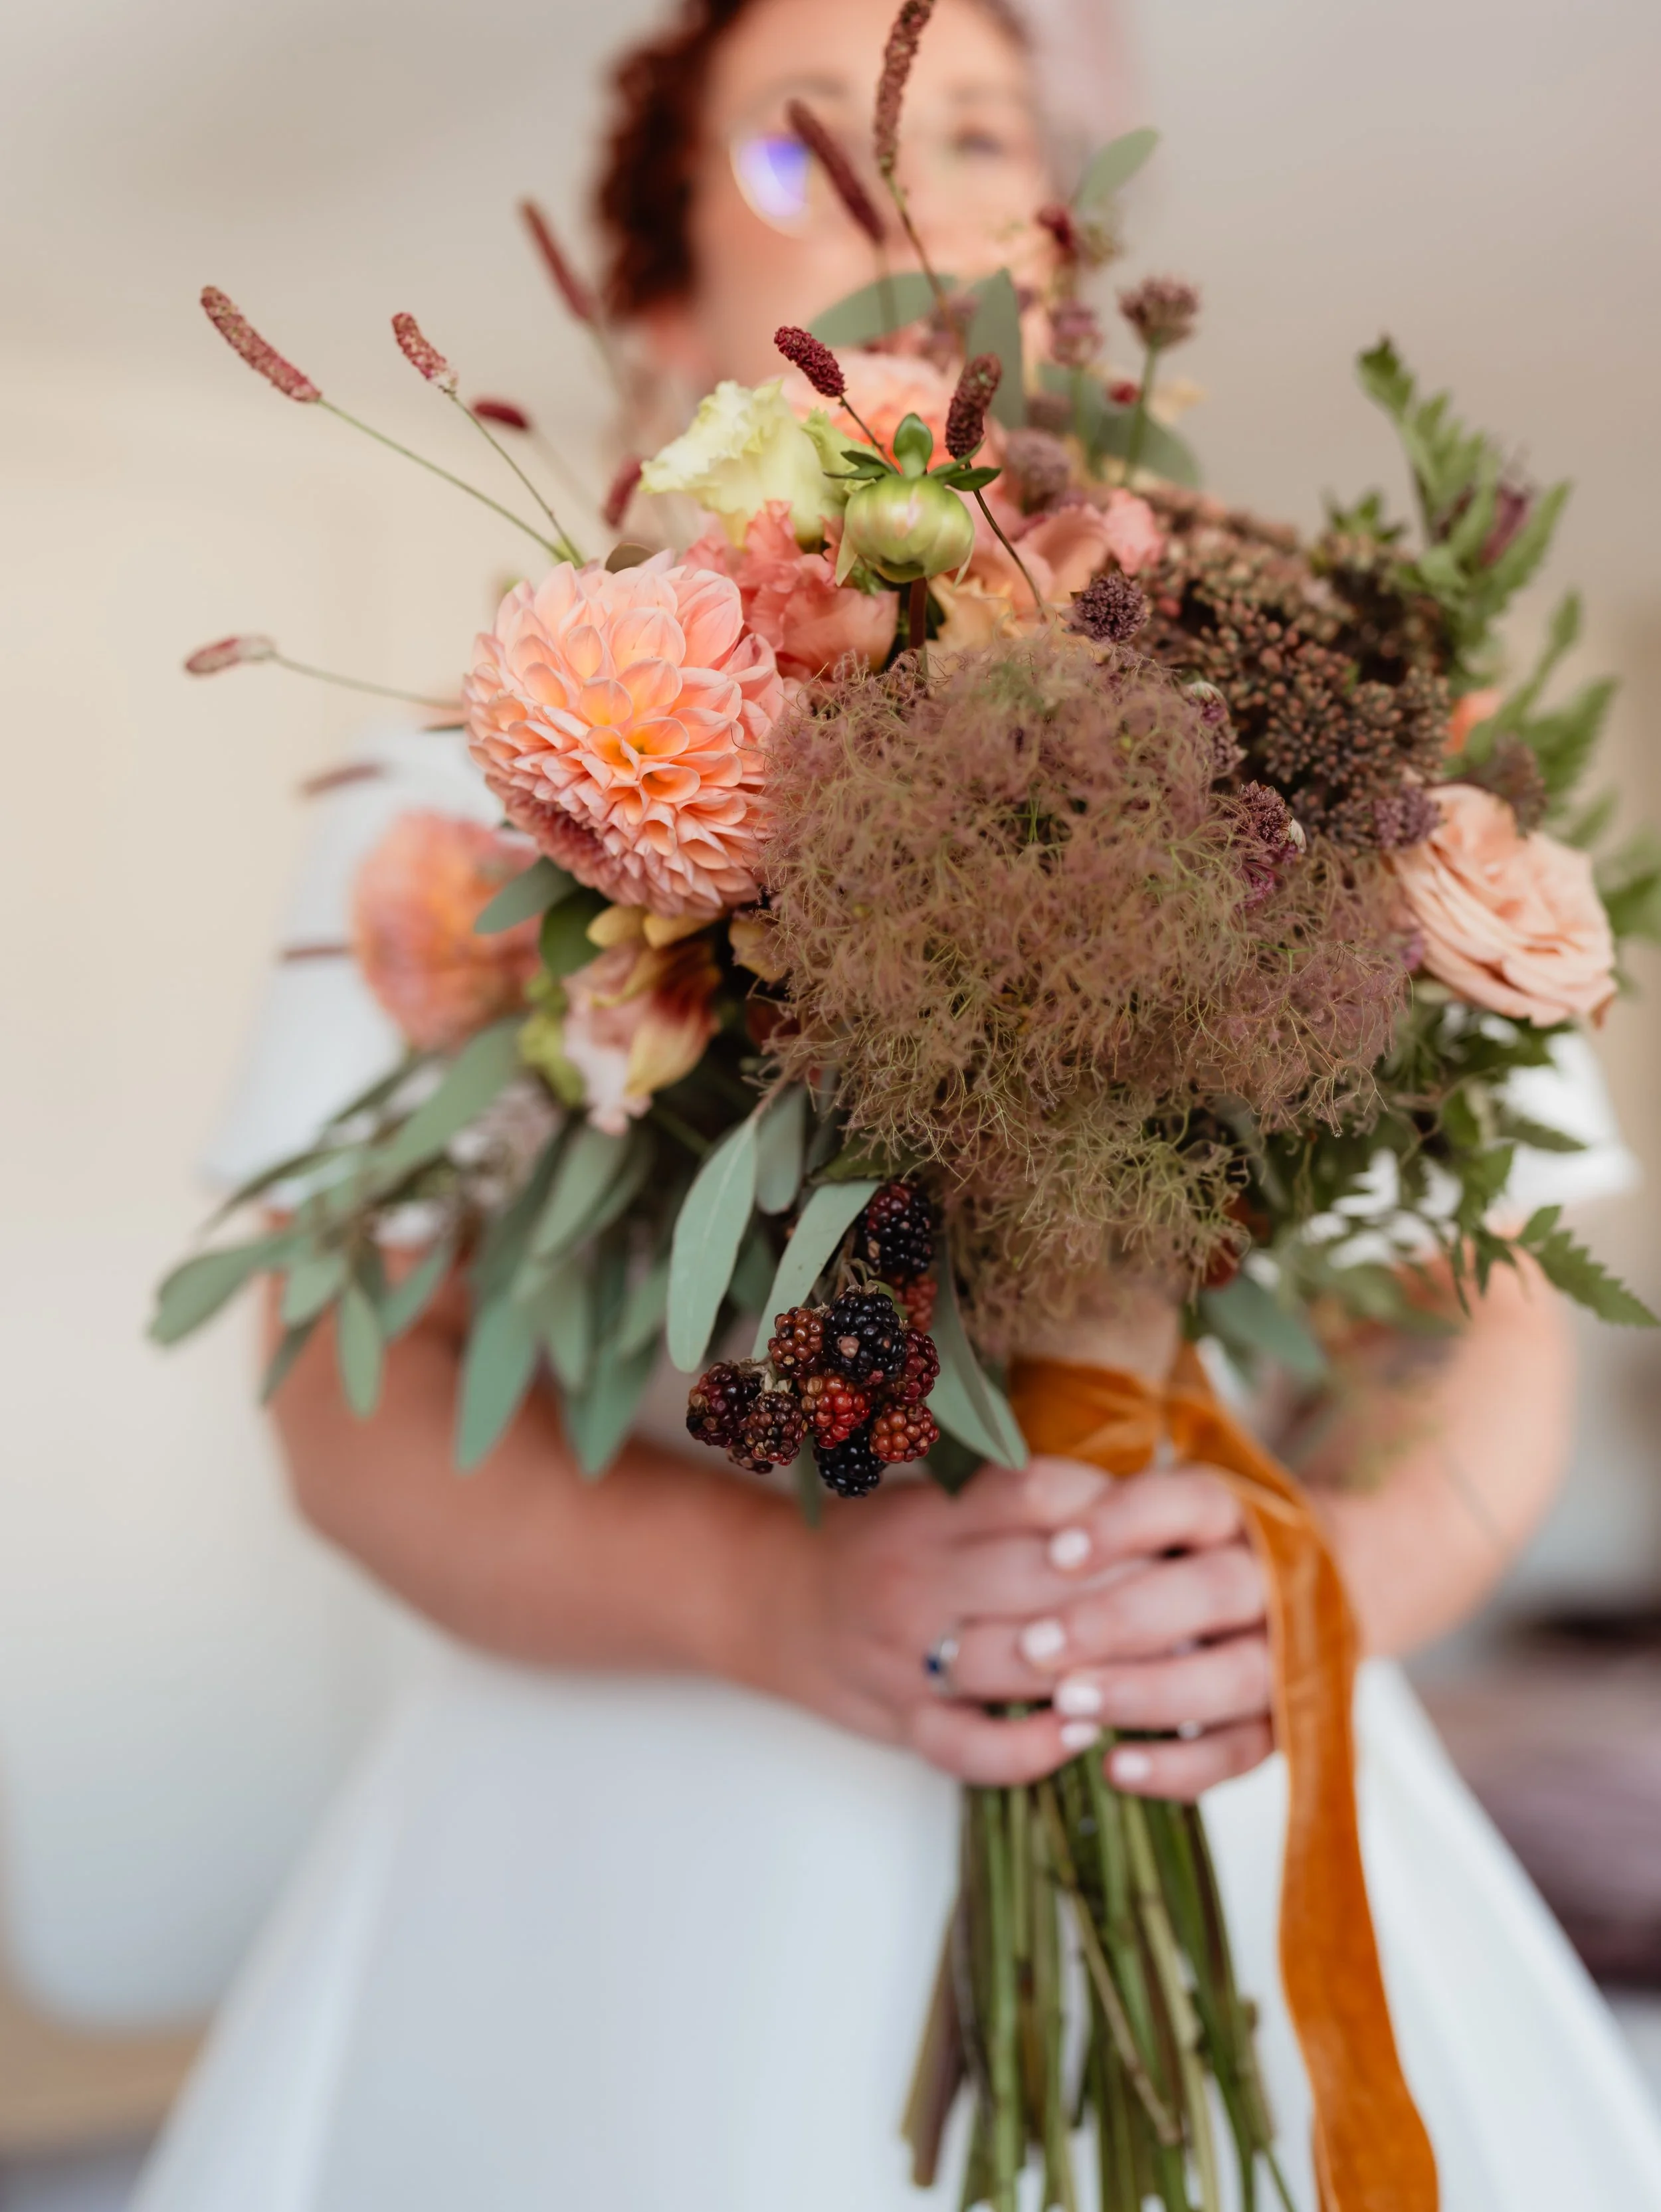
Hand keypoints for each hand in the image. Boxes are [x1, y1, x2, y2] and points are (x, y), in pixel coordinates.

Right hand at [765, 1455, 1272, 1796]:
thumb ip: (1012, 1501)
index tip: (1167, 1527)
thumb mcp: (929, 1497)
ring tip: (1170, 1672)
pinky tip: (1084, 1735)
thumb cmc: (873, 1543)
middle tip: (1200, 1605)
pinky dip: (1031, 1748)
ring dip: (1100, 1672)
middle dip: (1131, 1596)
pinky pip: (970, 1748)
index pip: (1037, 1495)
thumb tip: (1135, 1508)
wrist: (766, 1596)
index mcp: (931, 1513)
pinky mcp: (898, 1721)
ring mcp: (906, 1656)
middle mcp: (918, 1578)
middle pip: (1044, 1582)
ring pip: (1020, 1665)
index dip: (1111, 1511)